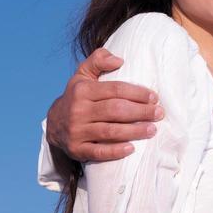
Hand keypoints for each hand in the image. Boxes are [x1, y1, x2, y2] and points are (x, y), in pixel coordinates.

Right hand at [47, 48, 164, 161]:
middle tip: (159, 114)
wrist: (53, 125)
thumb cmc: (77, 98)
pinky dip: (115, 151)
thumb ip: (98, 60)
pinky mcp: (77, 150)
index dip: (137, 93)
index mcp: (82, 91)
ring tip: (152, 130)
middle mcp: (78, 111)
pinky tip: (131, 148)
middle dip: (140, 112)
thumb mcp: (82, 75)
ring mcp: (77, 131)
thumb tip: (119, 60)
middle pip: (115, 110)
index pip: (115, 90)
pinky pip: (98, 152)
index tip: (154, 97)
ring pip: (110, 131)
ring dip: (134, 131)